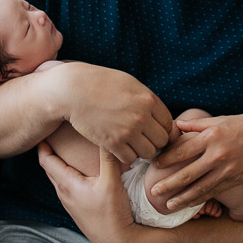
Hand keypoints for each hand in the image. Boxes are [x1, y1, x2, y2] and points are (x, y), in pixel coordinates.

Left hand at [39, 142, 136, 242]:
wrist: (117, 242)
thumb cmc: (112, 213)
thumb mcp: (111, 182)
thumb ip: (108, 157)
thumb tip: (106, 132)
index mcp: (67, 184)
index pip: (46, 160)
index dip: (42, 144)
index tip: (44, 128)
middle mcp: (63, 193)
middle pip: (49, 167)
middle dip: (49, 149)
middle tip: (53, 133)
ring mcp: (69, 202)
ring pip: (57, 177)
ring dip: (58, 161)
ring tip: (64, 146)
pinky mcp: (77, 208)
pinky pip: (66, 185)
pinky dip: (66, 172)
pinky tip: (77, 169)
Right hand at [59, 64, 173, 165]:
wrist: (73, 91)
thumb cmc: (101, 84)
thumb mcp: (129, 84)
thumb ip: (146, 100)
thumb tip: (159, 116)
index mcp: (148, 99)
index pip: (168, 123)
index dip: (161, 128)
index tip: (150, 128)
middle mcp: (141, 116)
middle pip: (162, 140)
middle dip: (153, 141)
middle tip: (141, 138)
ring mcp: (127, 131)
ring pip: (148, 153)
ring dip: (141, 150)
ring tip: (130, 143)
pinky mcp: (112, 143)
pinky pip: (130, 158)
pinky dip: (126, 155)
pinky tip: (119, 146)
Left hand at [149, 110, 242, 211]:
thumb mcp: (219, 120)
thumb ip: (196, 124)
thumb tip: (176, 125)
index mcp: (211, 136)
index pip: (182, 151)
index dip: (166, 159)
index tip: (154, 165)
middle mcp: (218, 154)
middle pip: (187, 173)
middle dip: (168, 185)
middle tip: (153, 192)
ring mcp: (228, 169)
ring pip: (200, 188)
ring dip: (182, 198)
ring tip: (168, 205)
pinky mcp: (236, 179)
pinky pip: (215, 191)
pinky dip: (200, 199)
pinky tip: (189, 203)